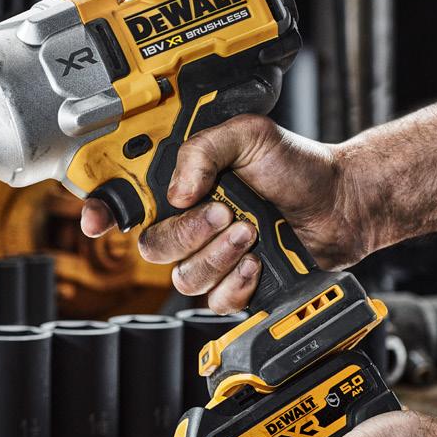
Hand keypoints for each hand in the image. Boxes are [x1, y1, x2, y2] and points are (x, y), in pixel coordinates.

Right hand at [79, 114, 367, 313]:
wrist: (341, 203)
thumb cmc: (298, 165)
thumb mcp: (249, 135)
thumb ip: (204, 151)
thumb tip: (176, 193)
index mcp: (183, 184)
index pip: (126, 201)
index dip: (100, 212)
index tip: (95, 221)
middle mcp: (191, 222)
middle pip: (153, 247)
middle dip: (187, 233)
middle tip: (225, 213)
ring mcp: (212, 255)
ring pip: (183, 277)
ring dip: (218, 255)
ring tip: (251, 232)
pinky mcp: (236, 285)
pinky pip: (214, 301)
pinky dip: (237, 283)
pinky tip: (257, 264)